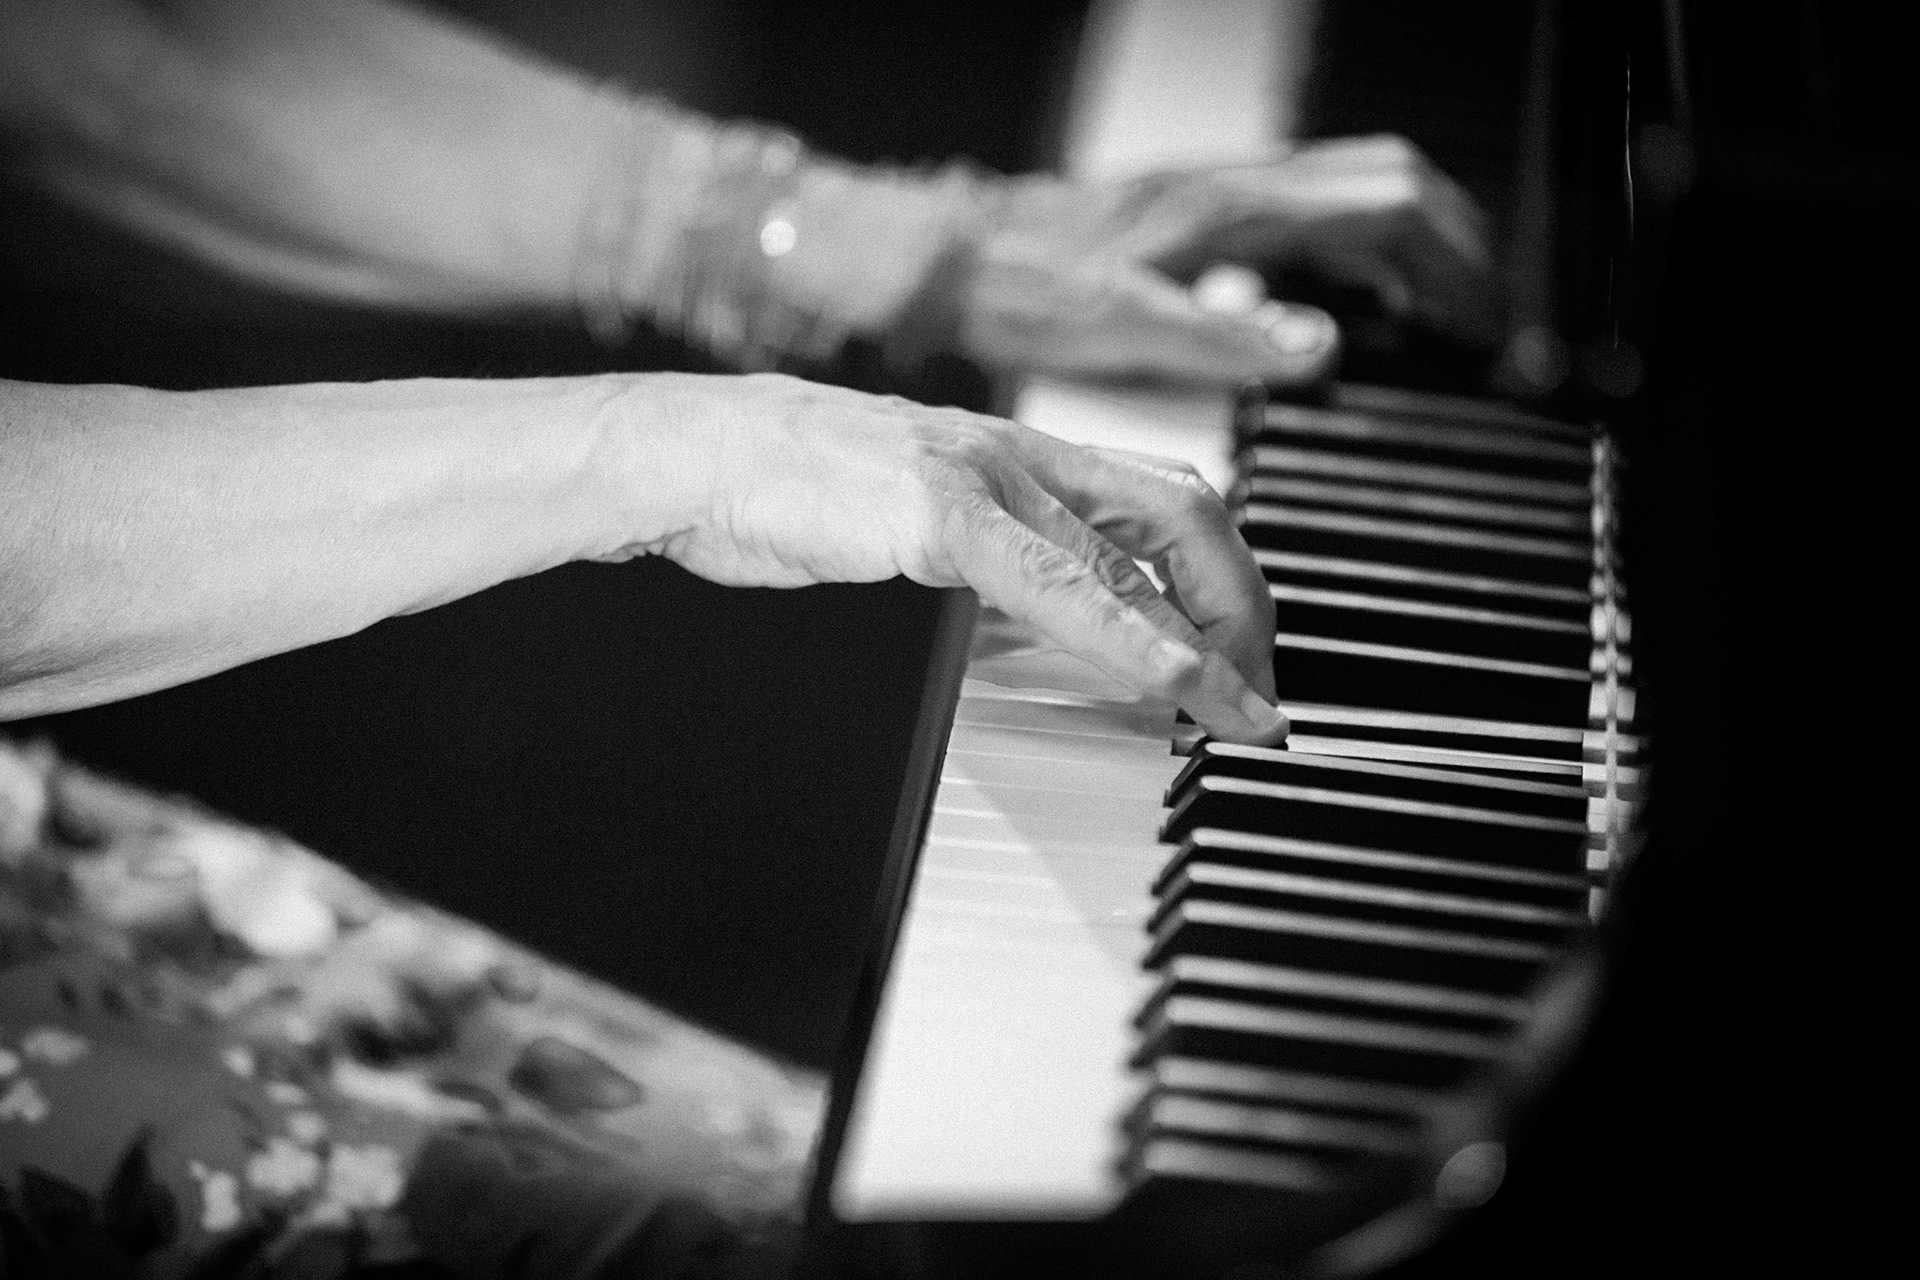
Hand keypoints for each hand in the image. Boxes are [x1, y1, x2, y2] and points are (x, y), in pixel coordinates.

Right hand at [607, 374, 1286, 743]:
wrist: (689, 454)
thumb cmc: (786, 489)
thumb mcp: (915, 523)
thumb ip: (992, 562)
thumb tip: (1057, 623)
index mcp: (1019, 454)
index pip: (1164, 505)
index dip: (1225, 583)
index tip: (1245, 659)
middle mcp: (1021, 453)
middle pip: (1188, 515)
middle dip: (1245, 606)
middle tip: (1256, 689)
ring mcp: (983, 474)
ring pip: (1142, 548)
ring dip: (1214, 635)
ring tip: (1242, 708)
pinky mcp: (938, 510)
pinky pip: (1059, 585)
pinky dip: (1133, 641)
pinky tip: (1174, 687)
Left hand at [958, 134, 1499, 382]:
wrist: (958, 258)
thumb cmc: (1027, 290)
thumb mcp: (1123, 328)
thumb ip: (1227, 337)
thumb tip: (1324, 346)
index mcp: (1238, 210)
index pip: (1393, 213)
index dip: (1457, 270)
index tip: (1487, 329)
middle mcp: (1244, 187)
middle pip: (1396, 185)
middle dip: (1459, 246)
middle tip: (1486, 320)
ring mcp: (1230, 192)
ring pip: (1361, 187)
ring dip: (1418, 239)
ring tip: (1444, 307)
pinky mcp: (1210, 211)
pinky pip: (1320, 209)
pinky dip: (1367, 245)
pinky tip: (1355, 297)